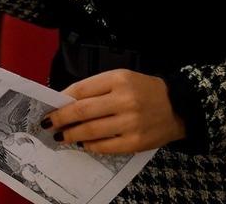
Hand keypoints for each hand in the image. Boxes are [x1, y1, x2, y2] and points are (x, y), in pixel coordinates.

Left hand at [43, 70, 186, 153]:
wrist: (178, 107)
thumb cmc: (143, 90)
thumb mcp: (120, 78)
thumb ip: (95, 88)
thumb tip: (65, 102)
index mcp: (118, 79)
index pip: (81, 89)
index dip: (61, 100)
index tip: (49, 107)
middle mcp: (124, 100)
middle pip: (82, 111)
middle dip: (60, 118)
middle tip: (48, 124)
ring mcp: (131, 123)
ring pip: (91, 130)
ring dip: (71, 134)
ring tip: (61, 136)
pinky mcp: (136, 142)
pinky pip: (105, 146)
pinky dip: (90, 145)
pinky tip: (82, 143)